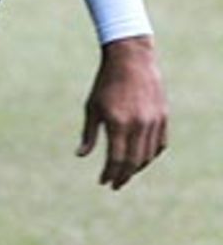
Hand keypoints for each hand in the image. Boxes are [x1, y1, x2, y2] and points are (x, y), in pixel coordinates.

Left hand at [76, 34, 167, 189]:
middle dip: (124, 176)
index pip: (116, 159)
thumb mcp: (92, 107)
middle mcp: (138, 125)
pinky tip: (141, 158)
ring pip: (148, 155)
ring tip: (126, 173)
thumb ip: (89, 134)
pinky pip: (160, 144)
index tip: (103, 182)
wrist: (130, 59)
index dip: (109, 174)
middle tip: (116, 184)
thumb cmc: (105, 83)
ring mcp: (153, 121)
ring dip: (137, 167)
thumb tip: (80, 155)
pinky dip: (151, 155)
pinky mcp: (163, 116)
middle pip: (133, 161)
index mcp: (118, 123)